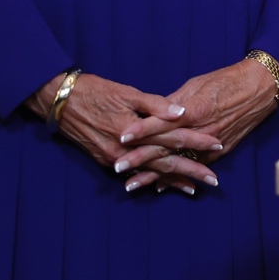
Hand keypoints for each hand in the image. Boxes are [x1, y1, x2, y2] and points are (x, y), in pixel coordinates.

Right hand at [27, 72, 221, 193]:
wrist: (60, 101)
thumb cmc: (96, 91)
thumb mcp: (128, 93)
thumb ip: (156, 106)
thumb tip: (182, 113)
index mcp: (135, 131)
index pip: (173, 139)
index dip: (196, 142)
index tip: (217, 145)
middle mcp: (125, 150)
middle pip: (165, 163)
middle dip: (190, 171)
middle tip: (213, 180)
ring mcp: (114, 158)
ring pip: (149, 172)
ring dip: (171, 180)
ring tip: (192, 188)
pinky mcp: (105, 160)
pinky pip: (133, 173)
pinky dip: (149, 178)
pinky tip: (162, 183)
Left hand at [127, 59, 278, 188]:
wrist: (259, 88)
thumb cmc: (226, 81)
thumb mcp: (195, 85)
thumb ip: (172, 103)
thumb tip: (152, 114)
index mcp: (193, 110)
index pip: (162, 122)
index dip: (141, 130)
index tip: (122, 137)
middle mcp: (200, 130)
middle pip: (165, 147)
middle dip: (140, 159)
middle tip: (118, 167)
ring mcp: (210, 143)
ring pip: (177, 162)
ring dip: (154, 175)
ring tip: (132, 185)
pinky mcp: (220, 151)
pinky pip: (195, 166)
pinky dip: (177, 177)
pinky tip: (160, 186)